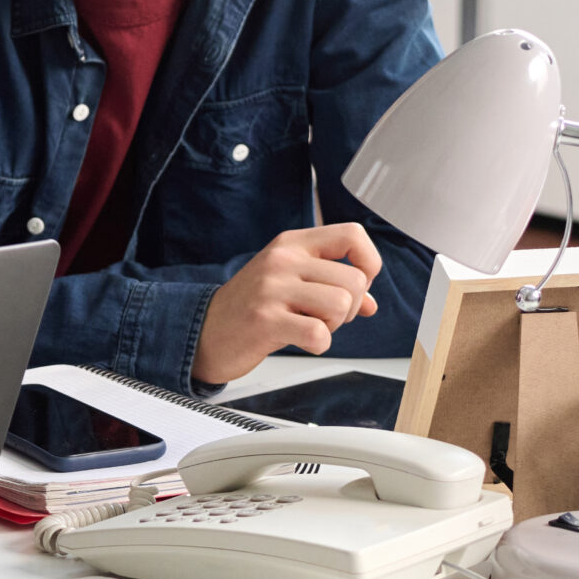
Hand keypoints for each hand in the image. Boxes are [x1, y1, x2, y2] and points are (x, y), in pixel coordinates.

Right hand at [192, 223, 382, 385]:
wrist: (206, 330)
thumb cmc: (252, 304)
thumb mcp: (290, 280)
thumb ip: (331, 284)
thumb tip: (371, 303)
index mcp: (291, 244)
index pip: (352, 235)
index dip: (369, 263)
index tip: (359, 283)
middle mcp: (282, 260)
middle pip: (354, 279)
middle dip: (350, 307)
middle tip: (323, 314)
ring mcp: (271, 288)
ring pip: (342, 304)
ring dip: (333, 325)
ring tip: (308, 323)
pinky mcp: (265, 320)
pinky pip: (319, 334)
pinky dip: (318, 343)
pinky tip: (298, 338)